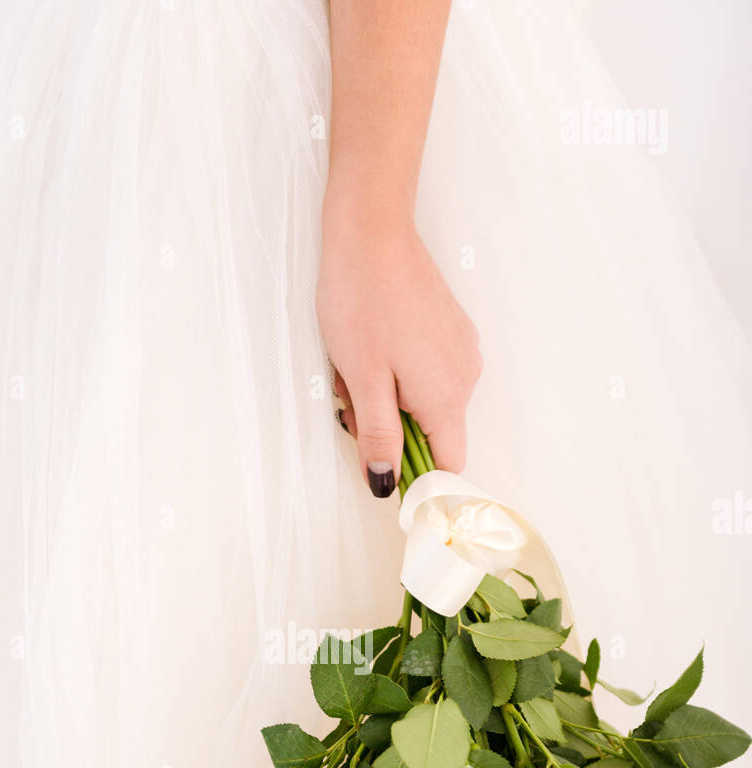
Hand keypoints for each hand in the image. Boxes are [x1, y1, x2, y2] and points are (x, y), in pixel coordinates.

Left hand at [317, 201, 481, 496]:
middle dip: (393, 429)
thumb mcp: (362, 380)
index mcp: (446, 396)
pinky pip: (430, 373)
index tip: (386, 469)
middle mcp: (466, 376)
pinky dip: (401, 374)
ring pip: (428, 402)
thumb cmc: (362, 299)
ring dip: (393, 399)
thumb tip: (386, 482)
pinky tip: (376, 348)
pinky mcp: (452, 331)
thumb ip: (378, 437)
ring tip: (362, 368)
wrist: (371, 231)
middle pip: (434, 433)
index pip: (449, 465)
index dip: (418, 477)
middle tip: (355, 401)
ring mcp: (462, 350)